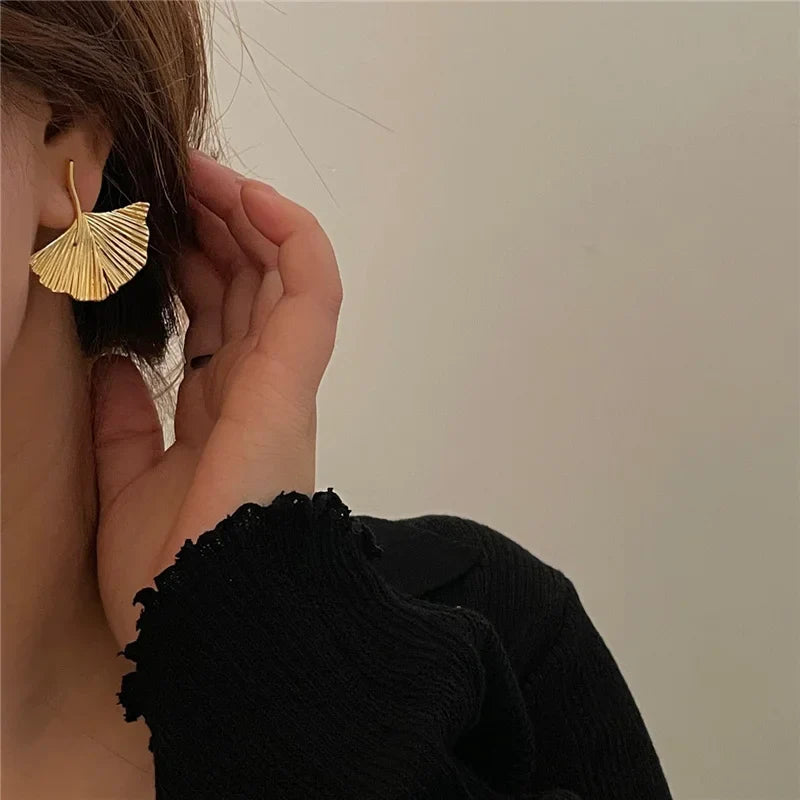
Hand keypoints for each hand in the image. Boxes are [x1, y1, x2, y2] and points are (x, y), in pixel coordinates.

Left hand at [91, 152, 342, 647]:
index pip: (214, 318)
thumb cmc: (170, 570)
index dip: (188, 266)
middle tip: (173, 184)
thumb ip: (123, 423)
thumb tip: (113, 364)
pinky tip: (251, 199)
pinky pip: (311, 290)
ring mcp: (281, 378)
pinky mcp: (294, 376)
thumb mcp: (125, 484)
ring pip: (279, 275)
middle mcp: (254, 388)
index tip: (151, 225)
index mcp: (218, 411)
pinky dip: (291, 239)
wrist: (207, 617)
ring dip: (247, 218)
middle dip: (213, 229)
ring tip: (203, 175)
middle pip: (245, 287)